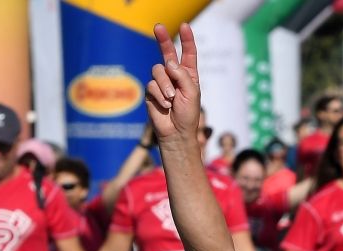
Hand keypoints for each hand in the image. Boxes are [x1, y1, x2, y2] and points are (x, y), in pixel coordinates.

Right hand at [147, 24, 202, 147]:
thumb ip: (182, 76)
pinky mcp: (151, 90)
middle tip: (158, 26)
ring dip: (165, 85)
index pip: (187, 54)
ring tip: (172, 99)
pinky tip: (164, 105)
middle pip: (167, 53)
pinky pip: (151, 84)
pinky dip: (159, 94)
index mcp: (188, 75)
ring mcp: (161, 82)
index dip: (186, 40)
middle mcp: (174, 76)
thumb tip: (169, 62)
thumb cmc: (188, 114)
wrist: (176, 132)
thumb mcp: (192, 93)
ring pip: (158, 70)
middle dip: (163, 39)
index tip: (185, 26)